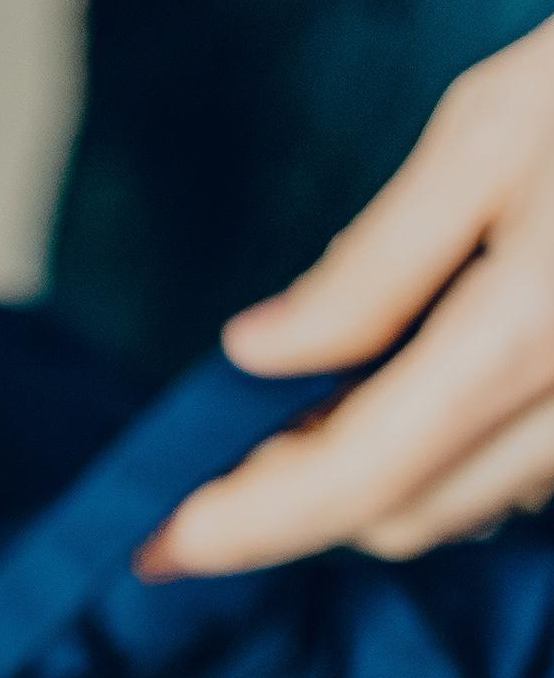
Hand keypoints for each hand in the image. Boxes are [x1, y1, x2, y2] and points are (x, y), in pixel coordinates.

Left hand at [148, 15, 553, 574]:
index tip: (159, 545)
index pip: (351, 481)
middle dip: (301, 502)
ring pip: (460, 507)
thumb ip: (371, 265)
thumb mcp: (490, 131)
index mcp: (521, 337)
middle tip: (223, 456)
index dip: (245, 526)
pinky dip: (447, 454)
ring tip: (310, 414)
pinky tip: (414, 390)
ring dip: (376, 481)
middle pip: (399, 516)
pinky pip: (519, 475)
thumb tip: (257, 355)